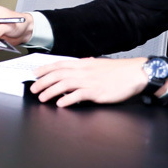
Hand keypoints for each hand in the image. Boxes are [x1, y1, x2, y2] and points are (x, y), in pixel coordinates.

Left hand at [30, 57, 149, 106]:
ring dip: (51, 91)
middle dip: (43, 81)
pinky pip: (78, 95)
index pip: (60, 64)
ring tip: (42, 97)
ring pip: (64, 84)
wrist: (134, 73)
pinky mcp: (97, 91)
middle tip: (33, 89)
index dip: (45, 69)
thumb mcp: (99, 65)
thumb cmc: (119, 71)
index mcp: (84, 64)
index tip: (35, 74)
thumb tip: (81, 64)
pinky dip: (68, 99)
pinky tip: (60, 103)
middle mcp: (84, 71)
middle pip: (58, 74)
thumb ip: (88, 66)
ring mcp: (90, 81)